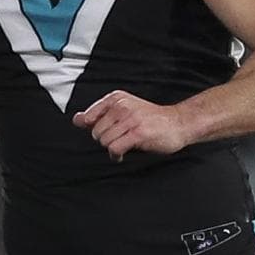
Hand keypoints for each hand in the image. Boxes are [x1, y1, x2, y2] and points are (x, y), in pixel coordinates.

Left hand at [71, 90, 191, 160]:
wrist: (178, 123)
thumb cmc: (149, 118)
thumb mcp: (123, 110)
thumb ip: (98, 115)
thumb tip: (76, 119)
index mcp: (116, 98)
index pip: (89, 117)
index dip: (94, 129)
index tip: (105, 132)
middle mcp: (122, 106)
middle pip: (96, 132)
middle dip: (104, 140)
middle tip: (118, 140)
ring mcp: (130, 119)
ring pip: (104, 141)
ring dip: (111, 148)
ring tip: (122, 146)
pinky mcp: (138, 133)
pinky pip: (114, 148)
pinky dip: (116, 155)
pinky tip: (122, 154)